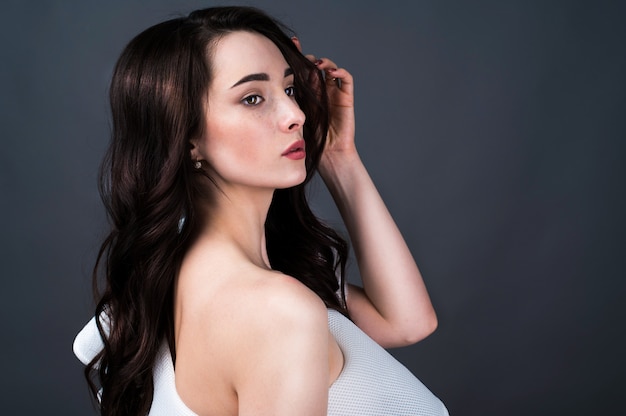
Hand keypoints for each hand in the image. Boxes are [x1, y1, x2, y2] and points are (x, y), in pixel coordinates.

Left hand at [291, 38, 356, 167]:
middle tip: (302, 56)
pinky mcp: (346, 99)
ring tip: (316, 63)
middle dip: (309, 58)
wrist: (329, 155)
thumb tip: (275, 87)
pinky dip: (341, 72)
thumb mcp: (295, 117)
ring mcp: (334, 93)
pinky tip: (332, 71)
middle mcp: (320, 91)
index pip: (301, 71)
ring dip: (324, 62)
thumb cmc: (311, 142)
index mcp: (306, 95)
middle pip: (315, 66)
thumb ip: (289, 103)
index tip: (289, 45)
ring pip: (330, 69)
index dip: (297, 56)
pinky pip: (346, 80)